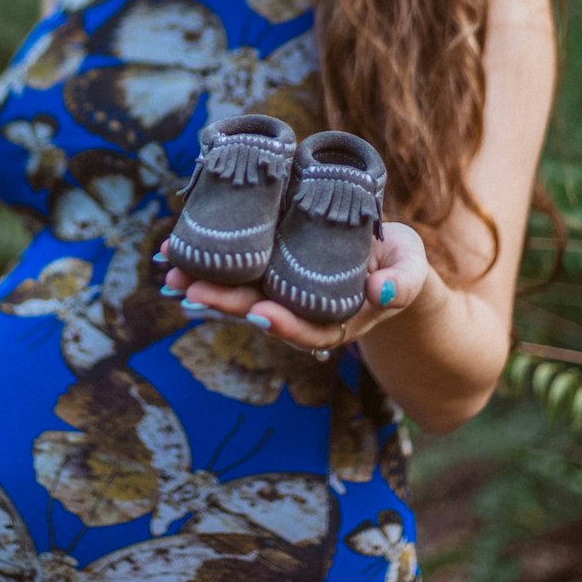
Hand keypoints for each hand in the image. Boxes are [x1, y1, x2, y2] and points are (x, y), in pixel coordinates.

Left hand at [161, 220, 430, 353]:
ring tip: (170, 271)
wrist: (388, 265)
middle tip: (190, 290)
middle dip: (225, 302)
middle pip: (261, 312)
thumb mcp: (411, 272)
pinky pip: (235, 270)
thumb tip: (383, 291)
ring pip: (240, 294)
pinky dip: (207, 262)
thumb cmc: (403, 269)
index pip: (307, 330)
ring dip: (204, 284)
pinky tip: (175, 251)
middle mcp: (302, 311)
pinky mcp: (269, 270)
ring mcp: (282, 292)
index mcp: (336, 320)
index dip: (285, 324)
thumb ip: (403, 283)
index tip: (262, 315)